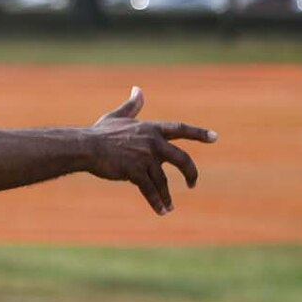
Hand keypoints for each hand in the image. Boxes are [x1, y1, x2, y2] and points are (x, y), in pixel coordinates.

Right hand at [87, 87, 216, 214]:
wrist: (86, 147)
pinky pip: (150, 190)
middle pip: (181, 159)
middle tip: (193, 184)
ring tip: (169, 207)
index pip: (180, 128)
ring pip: (163, 180)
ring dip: (166, 196)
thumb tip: (139, 89)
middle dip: (190, 173)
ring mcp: (145, 157)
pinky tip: (161, 211)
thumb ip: (132, 106)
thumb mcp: (118, 116)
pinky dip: (157, 202)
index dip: (199, 133)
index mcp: (151, 128)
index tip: (215, 137)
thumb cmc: (100, 132)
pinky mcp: (135, 172)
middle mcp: (153, 142)